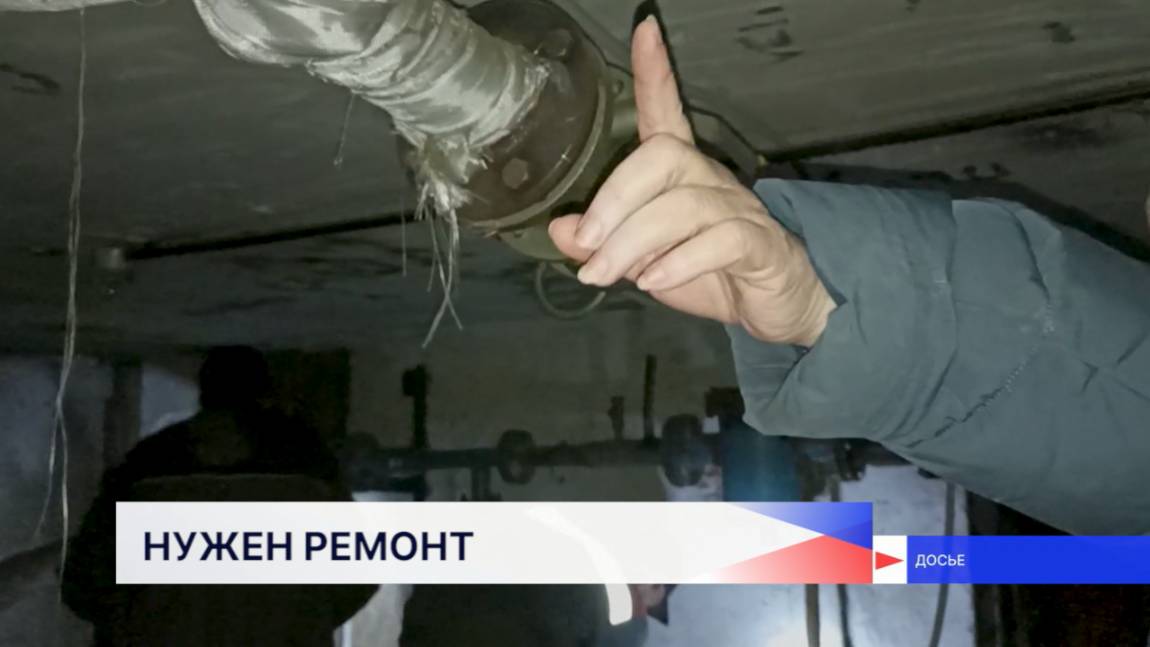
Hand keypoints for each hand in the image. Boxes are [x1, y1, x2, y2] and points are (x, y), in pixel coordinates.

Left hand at [547, 16, 834, 346]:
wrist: (781, 308)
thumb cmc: (714, 275)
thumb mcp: (647, 263)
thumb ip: (604, 245)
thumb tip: (561, 228)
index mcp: (683, 176)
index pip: (668, 113)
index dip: (654, 73)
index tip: (644, 30)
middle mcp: (712, 181)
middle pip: (663, 156)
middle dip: (614, 199)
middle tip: (585, 243)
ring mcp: (740, 211)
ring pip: (684, 205)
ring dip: (632, 242)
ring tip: (604, 275)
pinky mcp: (762, 246)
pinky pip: (722, 240)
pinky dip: (680, 260)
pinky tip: (652, 280)